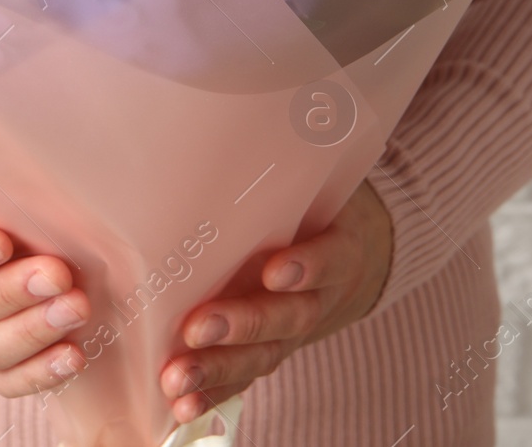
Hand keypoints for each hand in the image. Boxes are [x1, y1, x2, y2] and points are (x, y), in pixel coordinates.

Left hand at [160, 180, 392, 422]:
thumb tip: (229, 124)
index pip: (330, 257)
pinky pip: (244, 379)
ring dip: (218, 370)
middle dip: (243, 325)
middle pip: (287, 317)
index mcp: (338, 249)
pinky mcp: (270, 352)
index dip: (307, 266)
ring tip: (178, 378)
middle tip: (200, 327)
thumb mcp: (315, 184)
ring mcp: (293, 331)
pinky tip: (180, 406)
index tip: (277, 269)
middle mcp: (318, 297)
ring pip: (262, 356)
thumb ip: (285, 170)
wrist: (353, 254)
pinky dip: (213, 395)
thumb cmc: (316, 207)